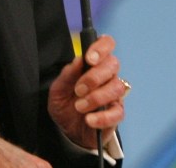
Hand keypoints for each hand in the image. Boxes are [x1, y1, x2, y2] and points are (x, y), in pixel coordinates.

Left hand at [47, 34, 125, 148]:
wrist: (67, 132)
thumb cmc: (64, 105)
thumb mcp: (58, 90)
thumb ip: (67, 75)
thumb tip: (78, 59)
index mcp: (92, 64)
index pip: (106, 44)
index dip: (101, 47)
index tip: (89, 58)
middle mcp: (106, 76)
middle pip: (113, 64)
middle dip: (94, 77)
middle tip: (78, 90)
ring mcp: (113, 94)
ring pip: (116, 87)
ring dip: (96, 97)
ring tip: (79, 107)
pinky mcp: (116, 113)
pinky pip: (118, 112)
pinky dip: (102, 116)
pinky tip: (89, 120)